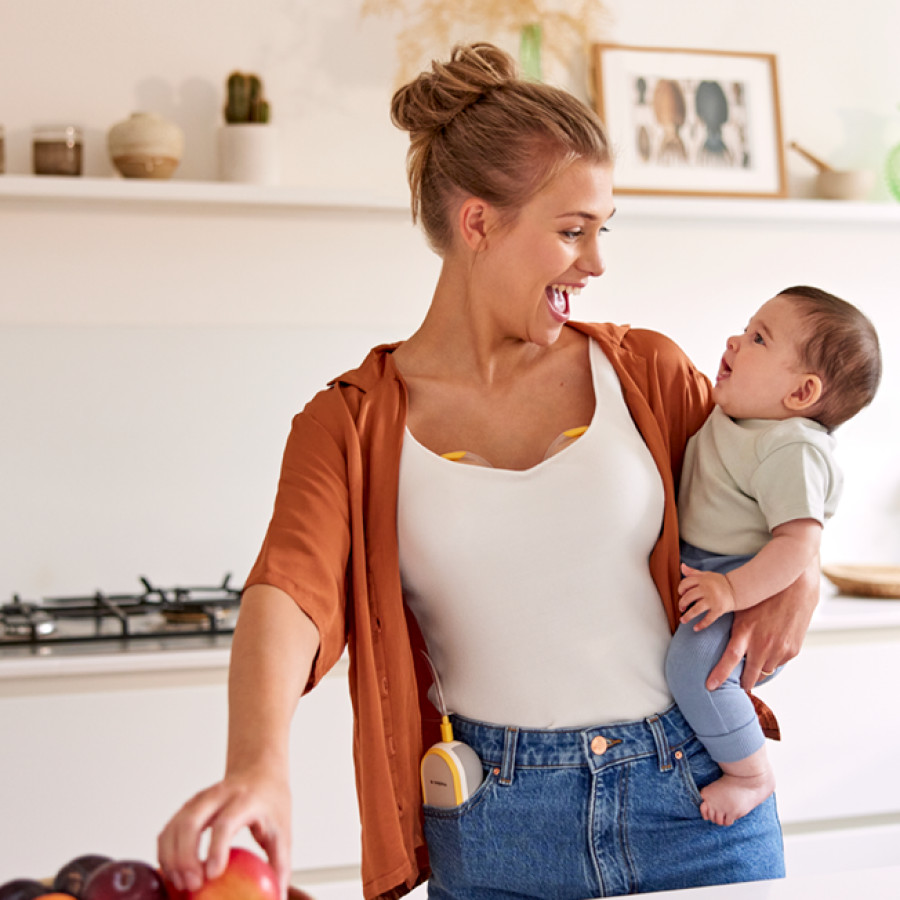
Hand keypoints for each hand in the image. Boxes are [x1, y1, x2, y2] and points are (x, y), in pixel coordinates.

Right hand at [158, 766, 291, 896]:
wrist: (258, 770)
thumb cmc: (270, 801)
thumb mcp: (283, 829)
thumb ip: (280, 865)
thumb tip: (278, 899)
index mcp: (245, 799)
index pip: (226, 821)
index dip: (217, 848)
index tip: (212, 874)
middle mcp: (219, 795)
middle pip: (191, 821)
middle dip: (185, 856)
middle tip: (192, 884)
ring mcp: (200, 799)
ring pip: (175, 825)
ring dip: (172, 857)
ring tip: (182, 883)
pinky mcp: (187, 807)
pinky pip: (169, 829)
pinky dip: (165, 852)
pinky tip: (173, 872)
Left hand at [677, 564, 735, 629]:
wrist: (737, 590)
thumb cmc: (719, 583)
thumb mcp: (707, 575)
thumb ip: (694, 572)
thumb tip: (682, 566)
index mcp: (703, 580)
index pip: (685, 584)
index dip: (680, 589)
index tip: (680, 594)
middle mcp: (707, 589)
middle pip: (688, 597)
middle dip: (682, 604)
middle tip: (681, 608)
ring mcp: (713, 600)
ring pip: (696, 609)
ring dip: (687, 616)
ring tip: (683, 620)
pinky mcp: (719, 609)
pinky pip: (708, 619)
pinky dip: (701, 625)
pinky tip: (695, 628)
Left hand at [706, 558, 819, 690]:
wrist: (794, 587)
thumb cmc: (762, 597)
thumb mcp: (742, 609)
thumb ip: (731, 627)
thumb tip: (714, 639)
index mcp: (746, 632)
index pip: (730, 658)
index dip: (719, 674)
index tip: (710, 687)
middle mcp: (763, 643)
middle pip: (750, 674)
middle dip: (744, 684)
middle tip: (740, 687)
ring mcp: (779, 648)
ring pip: (765, 670)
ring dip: (760, 667)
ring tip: (759, 654)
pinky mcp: (792, 650)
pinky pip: (779, 663)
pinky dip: (774, 659)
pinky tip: (774, 645)